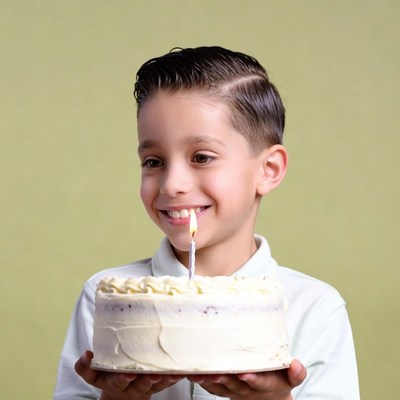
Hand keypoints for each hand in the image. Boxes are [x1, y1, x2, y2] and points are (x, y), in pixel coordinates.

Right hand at [75, 351, 183, 399]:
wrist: (121, 391)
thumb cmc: (107, 374)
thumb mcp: (93, 373)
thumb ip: (85, 366)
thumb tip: (86, 354)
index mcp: (115, 383)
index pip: (118, 382)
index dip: (122, 379)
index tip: (127, 374)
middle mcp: (132, 386)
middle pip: (140, 385)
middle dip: (146, 380)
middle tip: (153, 375)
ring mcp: (146, 386)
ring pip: (157, 385)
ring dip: (165, 379)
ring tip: (173, 372)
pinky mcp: (159, 384)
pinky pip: (168, 381)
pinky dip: (175, 375)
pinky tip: (183, 369)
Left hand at [187, 360, 305, 399]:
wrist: (269, 397)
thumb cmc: (279, 379)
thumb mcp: (291, 377)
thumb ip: (296, 373)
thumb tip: (296, 365)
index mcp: (267, 385)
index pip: (260, 383)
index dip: (253, 379)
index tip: (244, 374)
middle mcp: (249, 390)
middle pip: (236, 385)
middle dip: (226, 378)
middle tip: (216, 372)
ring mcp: (235, 392)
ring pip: (221, 387)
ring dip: (210, 381)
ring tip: (199, 373)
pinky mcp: (225, 390)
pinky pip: (213, 388)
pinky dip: (203, 381)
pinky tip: (192, 373)